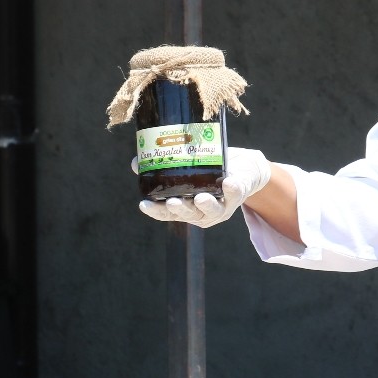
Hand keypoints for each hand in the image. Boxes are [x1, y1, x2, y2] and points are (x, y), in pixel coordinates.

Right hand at [136, 146, 271, 229]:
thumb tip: (135, 162)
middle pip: (189, 214)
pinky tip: (229, 183)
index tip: (144, 205)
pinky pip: (235, 194)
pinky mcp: (237, 195)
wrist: (242, 168)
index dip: (155, 210)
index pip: (167, 213)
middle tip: (173, 202)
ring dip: (206, 205)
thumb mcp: (186, 168)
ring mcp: (221, 206)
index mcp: (186, 207)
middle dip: (181, 209)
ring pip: (213, 211)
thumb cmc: (209, 171)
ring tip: (200, 198)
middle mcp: (202, 212)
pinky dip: (232, 190)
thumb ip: (163, 167)